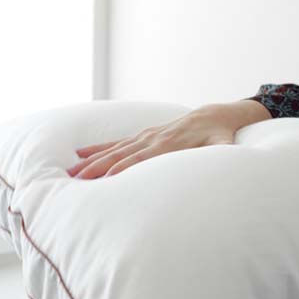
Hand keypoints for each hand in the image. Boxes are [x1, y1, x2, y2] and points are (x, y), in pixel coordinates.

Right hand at [66, 100, 271, 178]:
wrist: (216, 115)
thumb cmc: (220, 136)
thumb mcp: (225, 147)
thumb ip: (223, 154)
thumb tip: (227, 161)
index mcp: (170, 145)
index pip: (142, 160)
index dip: (123, 170)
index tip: (105, 183)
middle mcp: (153, 139)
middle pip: (120, 155)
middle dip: (98, 169)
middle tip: (76, 182)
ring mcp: (146, 136)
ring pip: (113, 149)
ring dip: (91, 161)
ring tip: (70, 173)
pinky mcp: (143, 135)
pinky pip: (116, 143)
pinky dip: (97, 148)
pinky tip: (79, 154)